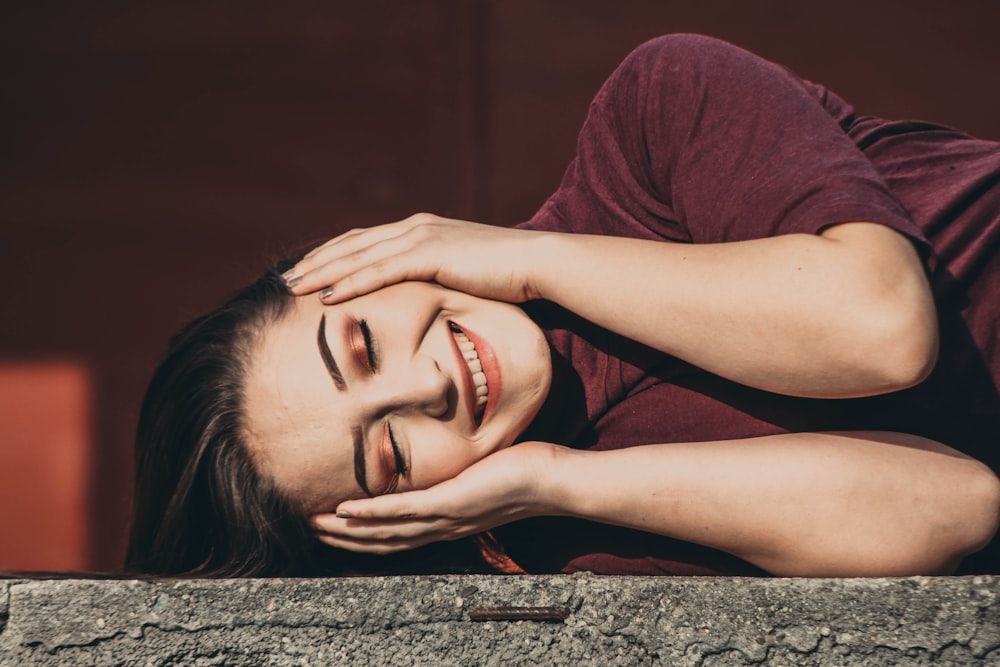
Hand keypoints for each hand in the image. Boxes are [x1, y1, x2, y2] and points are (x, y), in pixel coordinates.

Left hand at [284, 213, 546, 303]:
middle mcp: (415, 227)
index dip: (333, 255)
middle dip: (316, 261)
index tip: (307, 271)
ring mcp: (422, 238)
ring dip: (323, 272)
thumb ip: (439, 277)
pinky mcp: (431, 255)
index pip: (365, 241)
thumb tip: (425, 297)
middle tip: (286, 279)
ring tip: (293, 288)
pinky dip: (351, 283)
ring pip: (359, 256)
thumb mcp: (463, 273)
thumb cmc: (506, 276)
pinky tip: (329, 297)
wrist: (537, 264)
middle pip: (353, 244)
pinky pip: (381, 271)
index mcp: (421, 230)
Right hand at [310, 441, 561, 553]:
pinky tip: (347, 510)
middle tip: (314, 528)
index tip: (337, 526)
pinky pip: (405, 510)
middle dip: (347, 538)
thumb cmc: (520, 474)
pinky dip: (372, 513)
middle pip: (385, 542)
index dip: (365, 536)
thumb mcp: (480, 478)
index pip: (399, 537)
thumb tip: (445, 467)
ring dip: (349, 530)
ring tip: (319, 522)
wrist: (550, 481)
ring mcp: (445, 517)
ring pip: (387, 532)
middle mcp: (442, 528)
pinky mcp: (452, 502)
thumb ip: (458, 478)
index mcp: (447, 524)